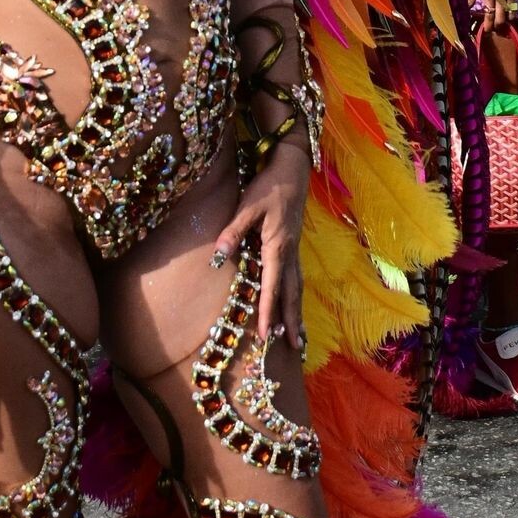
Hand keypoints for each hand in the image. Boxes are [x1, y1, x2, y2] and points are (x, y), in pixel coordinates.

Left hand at [212, 142, 310, 347]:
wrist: (292, 169)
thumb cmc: (268, 187)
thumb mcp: (247, 206)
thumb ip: (233, 231)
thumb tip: (219, 257)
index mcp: (278, 247)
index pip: (272, 288)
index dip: (269, 313)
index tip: (266, 336)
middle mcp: (289, 253)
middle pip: (291, 294)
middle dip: (291, 321)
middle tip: (294, 348)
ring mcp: (294, 250)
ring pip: (297, 287)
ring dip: (296, 312)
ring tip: (298, 336)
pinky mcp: (293, 245)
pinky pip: (296, 277)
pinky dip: (295, 296)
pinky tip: (293, 304)